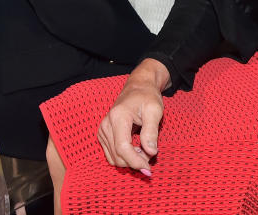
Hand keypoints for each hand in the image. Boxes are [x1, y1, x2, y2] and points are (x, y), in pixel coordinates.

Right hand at [98, 59, 168, 175]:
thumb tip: (151, 152)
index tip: (149, 169)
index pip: (123, 148)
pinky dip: (124, 157)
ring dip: (130, 160)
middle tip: (151, 154)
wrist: (138, 87)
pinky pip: (111, 155)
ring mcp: (102, 130)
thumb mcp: (154, 111)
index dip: (136, 161)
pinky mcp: (103, 134)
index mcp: (118, 117)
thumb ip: (151, 132)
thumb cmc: (148, 97)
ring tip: (144, 149)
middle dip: (135, 161)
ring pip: (114, 158)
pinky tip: (136, 149)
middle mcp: (106, 124)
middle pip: (117, 156)